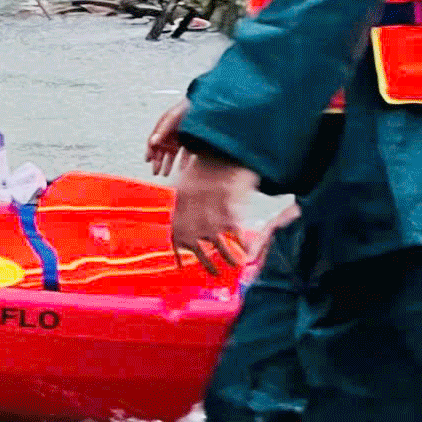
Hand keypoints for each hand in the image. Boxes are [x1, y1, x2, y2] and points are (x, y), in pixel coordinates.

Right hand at [146, 96, 189, 176]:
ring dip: (168, 164)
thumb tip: (152, 142)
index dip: (149, 151)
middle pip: (161, 150)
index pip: (153, 142)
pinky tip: (182, 168)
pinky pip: (185, 154)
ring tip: (165, 174)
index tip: (148, 161)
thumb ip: (162, 130)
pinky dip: (183, 162)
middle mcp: (170, 134)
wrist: (204, 105)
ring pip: (171, 154)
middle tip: (155, 172)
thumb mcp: (172, 118)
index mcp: (162, 127)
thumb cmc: (186, 109)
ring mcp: (180, 138)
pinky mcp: (190, 141)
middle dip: (157, 162)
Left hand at [169, 149, 262, 277]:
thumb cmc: (206, 168)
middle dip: (205, 261)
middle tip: (213, 273)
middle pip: (195, 243)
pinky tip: (246, 251)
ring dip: (227, 257)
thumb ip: (181, 205)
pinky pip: (235, 231)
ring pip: (217, 242)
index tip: (181, 266)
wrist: (223, 149)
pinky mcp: (229, 206)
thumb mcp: (186, 183)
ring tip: (236, 265)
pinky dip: (242, 243)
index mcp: (179, 203)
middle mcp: (192, 209)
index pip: (174, 234)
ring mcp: (210, 209)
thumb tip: (177, 226)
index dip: (177, 252)